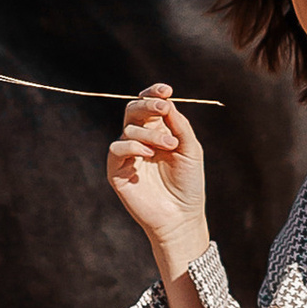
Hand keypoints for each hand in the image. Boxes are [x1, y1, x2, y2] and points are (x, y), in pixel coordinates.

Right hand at [107, 83, 209, 275]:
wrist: (181, 216)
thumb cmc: (188, 183)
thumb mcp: (190, 150)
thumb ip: (179, 125)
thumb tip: (166, 102)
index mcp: (158, 130)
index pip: (149, 104)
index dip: (154, 93)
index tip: (166, 91)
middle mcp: (140, 139)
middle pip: (133, 110)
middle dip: (148, 105)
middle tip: (164, 108)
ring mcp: (127, 155)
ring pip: (128, 129)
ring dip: (150, 133)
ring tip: (170, 146)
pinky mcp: (116, 171)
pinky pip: (116, 149)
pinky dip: (131, 147)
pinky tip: (148, 154)